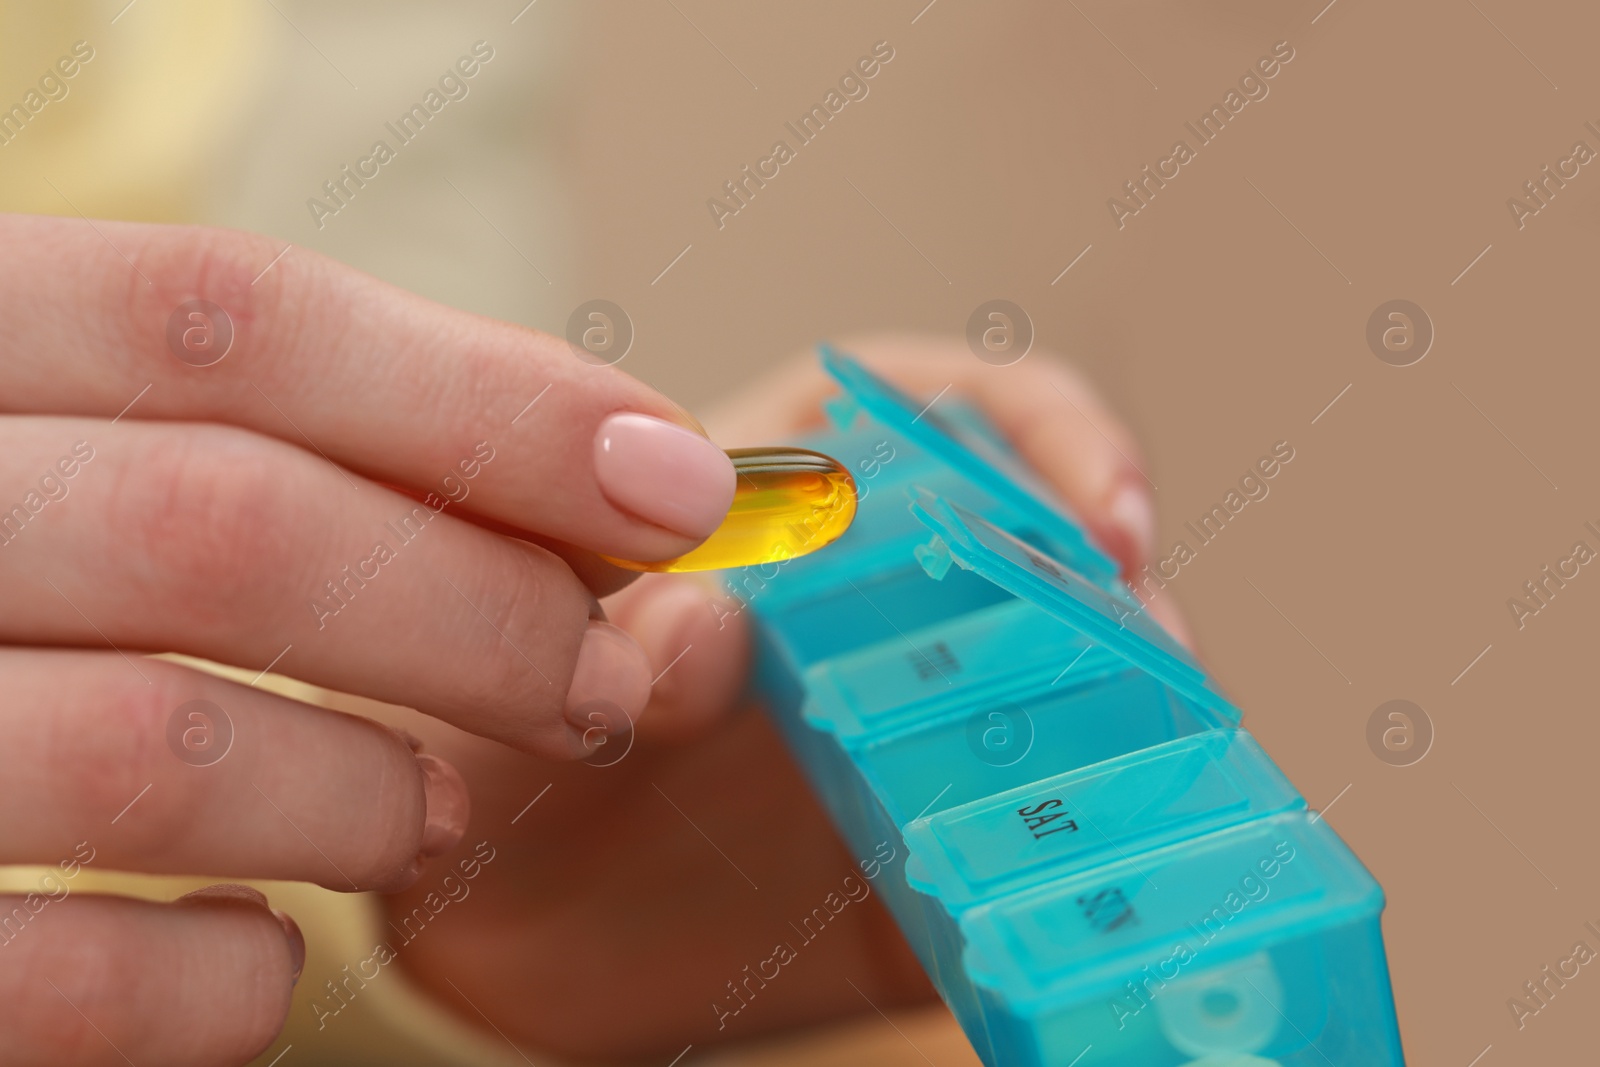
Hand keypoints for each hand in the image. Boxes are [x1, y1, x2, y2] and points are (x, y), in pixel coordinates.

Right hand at [0, 213, 739, 1065]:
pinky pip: (74, 981)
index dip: (492, 403)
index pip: (231, 316)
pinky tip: (259, 950)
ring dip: (371, 797)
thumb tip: (644, 486)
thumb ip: (336, 452)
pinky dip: (223, 982)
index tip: (675, 489)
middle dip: (478, 616)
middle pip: (227, 526)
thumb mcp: (113, 452)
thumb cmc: (23, 576)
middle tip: (593, 684)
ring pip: (161, 751)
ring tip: (435, 815)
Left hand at [383, 335, 1189, 1060]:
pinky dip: (1088, 880)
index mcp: (791, 496)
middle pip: (1052, 567)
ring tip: (1156, 771)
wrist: (472, 922)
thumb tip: (712, 618)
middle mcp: (881, 610)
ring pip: (1070, 712)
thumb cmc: (479, 726)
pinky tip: (1110, 897)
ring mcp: (914, 744)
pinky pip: (1032, 869)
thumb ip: (597, 624)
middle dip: (1122, 600)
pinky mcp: (924, 878)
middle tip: (1150, 653)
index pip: (955, 417)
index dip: (1052, 443)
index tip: (1101, 518)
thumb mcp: (515, 653)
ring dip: (1132, 732)